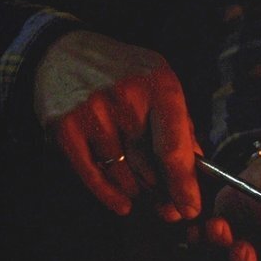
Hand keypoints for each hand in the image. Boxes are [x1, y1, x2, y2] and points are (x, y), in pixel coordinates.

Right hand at [34, 30, 201, 220]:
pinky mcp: (65, 127)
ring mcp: (93, 112)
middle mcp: (125, 98)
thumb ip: (181, 126)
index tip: (191, 208)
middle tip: (168, 206)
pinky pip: (93, 176)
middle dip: (163, 192)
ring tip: (142, 187)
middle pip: (150, 167)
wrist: (63, 52)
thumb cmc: (123, 74)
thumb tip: (197, 172)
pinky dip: (110, 195)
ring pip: (123, 175)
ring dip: (137, 189)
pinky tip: (123, 204)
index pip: (173, 149)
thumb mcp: (161, 85)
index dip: (184, 185)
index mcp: (159, 85)